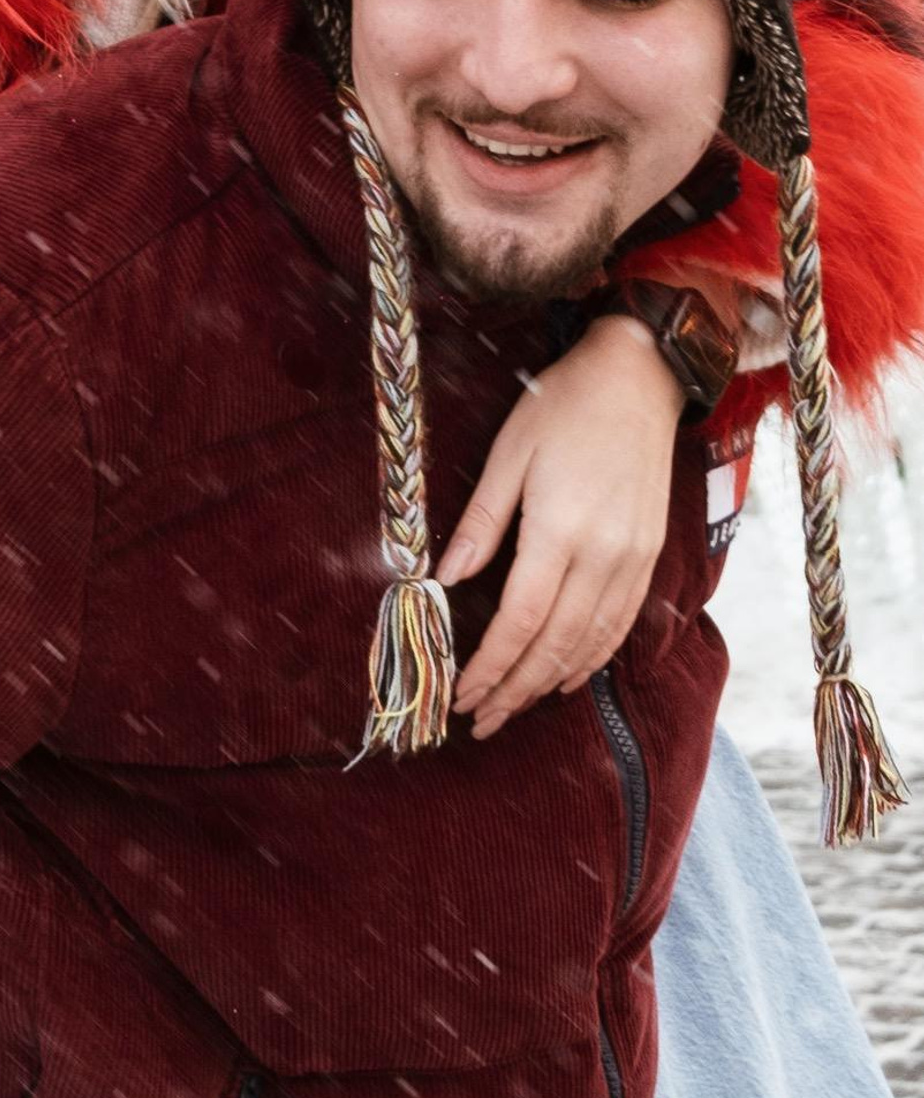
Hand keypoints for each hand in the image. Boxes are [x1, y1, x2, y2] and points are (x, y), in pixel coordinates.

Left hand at [439, 316, 680, 737]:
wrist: (639, 378)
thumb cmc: (563, 406)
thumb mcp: (508, 454)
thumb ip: (480, 521)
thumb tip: (446, 579)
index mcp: (560, 529)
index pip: (521, 620)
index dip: (490, 665)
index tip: (462, 693)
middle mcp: (604, 554)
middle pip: (556, 644)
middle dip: (514, 689)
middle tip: (480, 719)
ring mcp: (634, 558)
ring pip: (591, 642)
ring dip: (549, 682)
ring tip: (513, 707)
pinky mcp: (650, 554)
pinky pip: (620, 624)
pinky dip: (592, 657)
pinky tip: (567, 675)